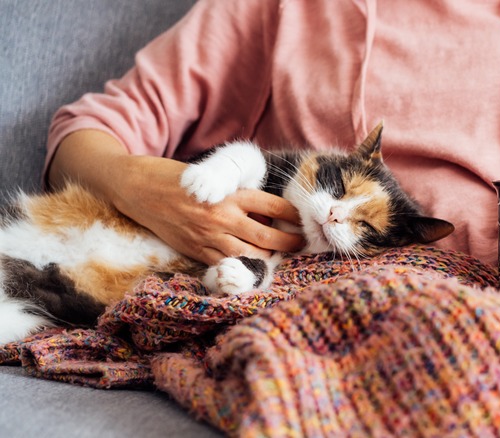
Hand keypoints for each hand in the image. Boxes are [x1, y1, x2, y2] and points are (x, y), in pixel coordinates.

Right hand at [111, 155, 304, 264]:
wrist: (137, 189)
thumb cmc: (176, 178)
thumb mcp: (212, 179)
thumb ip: (237, 196)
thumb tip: (264, 214)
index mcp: (229, 194)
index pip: (273, 205)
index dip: (293, 214)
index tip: (302, 218)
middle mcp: (222, 217)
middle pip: (268, 236)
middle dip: (290, 241)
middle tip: (302, 242)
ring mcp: (209, 238)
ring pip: (251, 254)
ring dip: (269, 256)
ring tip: (281, 254)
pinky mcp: (196, 252)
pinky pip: (227, 264)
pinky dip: (244, 265)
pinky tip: (254, 263)